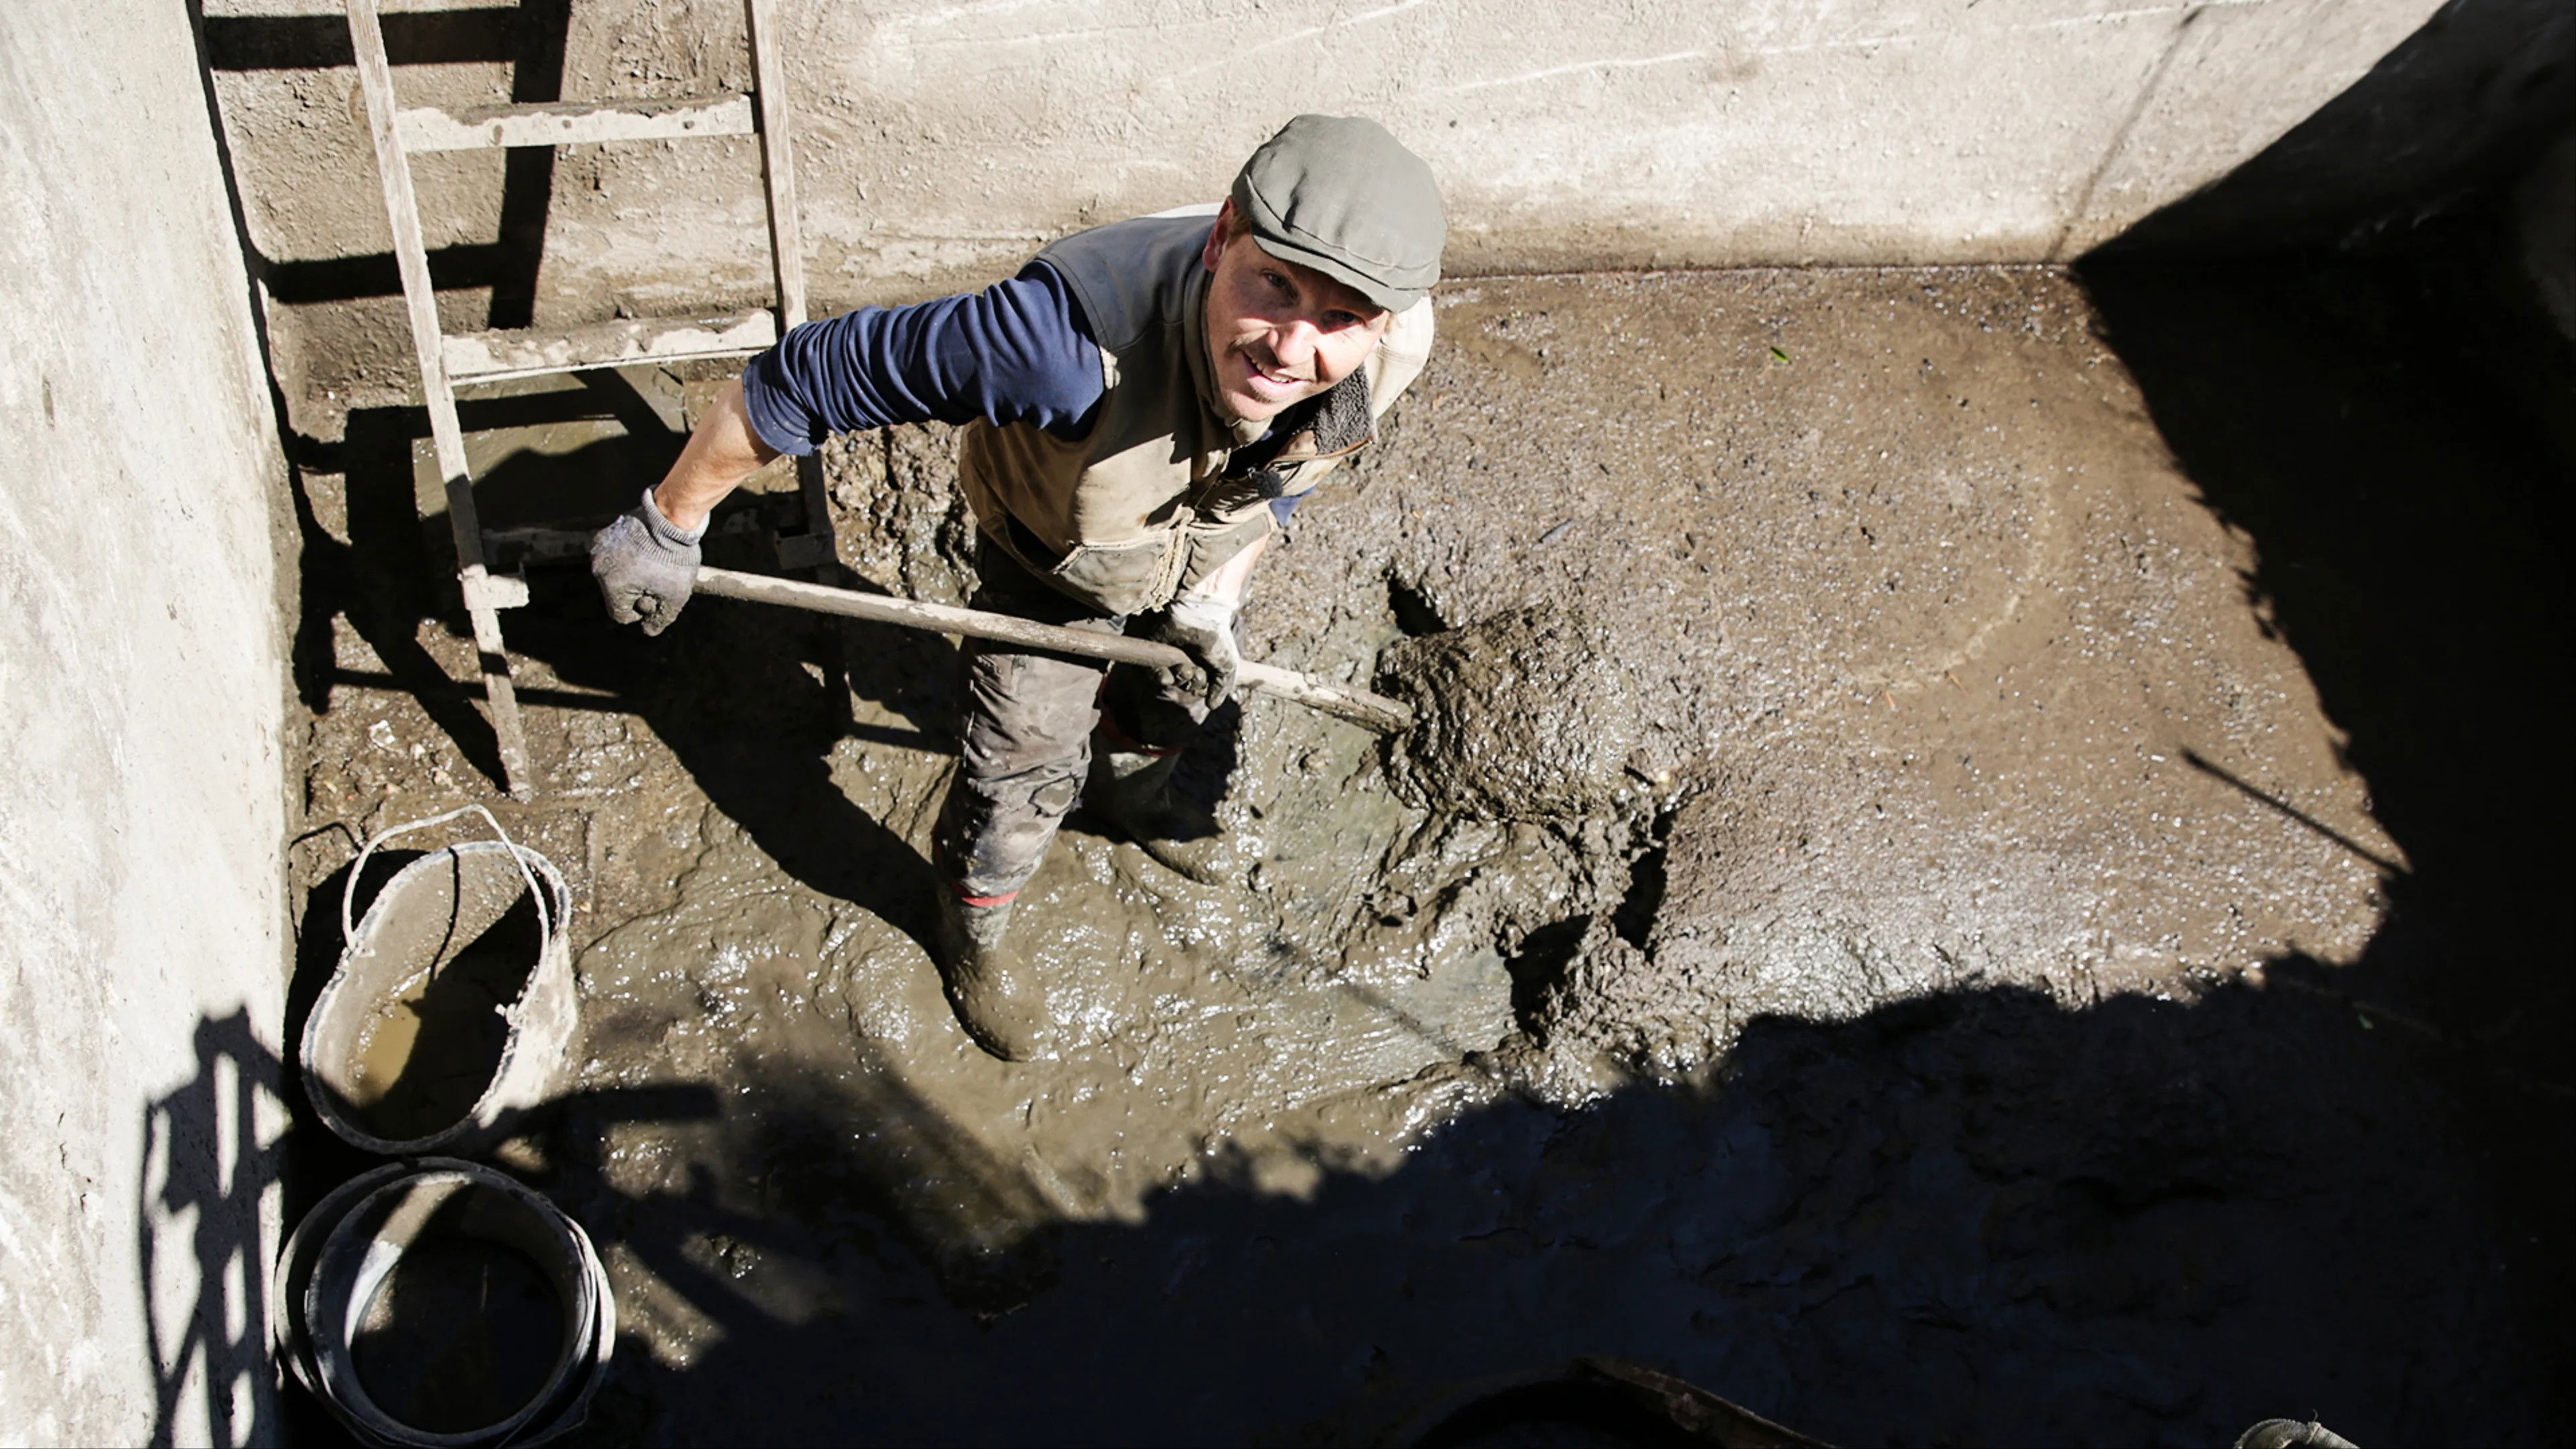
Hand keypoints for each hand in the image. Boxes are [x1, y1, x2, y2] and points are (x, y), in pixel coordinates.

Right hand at [590, 487, 703, 635]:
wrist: (672, 518)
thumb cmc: (674, 558)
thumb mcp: (675, 595)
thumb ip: (661, 619)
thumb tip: (648, 630)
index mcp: (612, 585)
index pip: (621, 615)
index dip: (641, 611)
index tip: (655, 595)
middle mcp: (598, 567)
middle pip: (615, 594)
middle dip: (635, 592)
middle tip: (656, 577)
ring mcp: (599, 549)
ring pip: (614, 574)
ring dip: (630, 574)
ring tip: (651, 561)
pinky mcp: (604, 534)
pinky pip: (613, 555)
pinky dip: (626, 557)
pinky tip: (644, 550)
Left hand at [1151, 593, 1242, 709]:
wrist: (1200, 617)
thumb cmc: (1217, 640)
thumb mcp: (1228, 667)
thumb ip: (1221, 688)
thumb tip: (1211, 706)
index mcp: (1200, 663)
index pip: (1196, 686)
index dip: (1199, 688)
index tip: (1204, 682)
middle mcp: (1184, 660)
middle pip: (1181, 684)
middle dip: (1189, 682)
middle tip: (1196, 670)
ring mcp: (1168, 655)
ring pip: (1168, 680)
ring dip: (1177, 679)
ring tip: (1183, 668)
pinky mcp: (1154, 650)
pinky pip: (1151, 671)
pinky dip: (1158, 676)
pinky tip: (1167, 675)